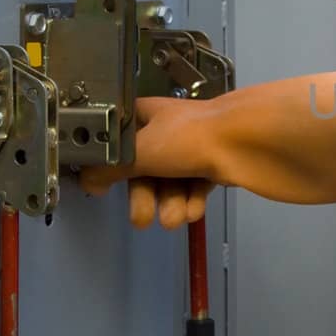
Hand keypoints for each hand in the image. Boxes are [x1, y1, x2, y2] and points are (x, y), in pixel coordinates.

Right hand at [80, 96, 220, 229]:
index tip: (103, 186)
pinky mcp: (215, 167)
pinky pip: (194, 188)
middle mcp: (168, 131)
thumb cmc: (190, 138)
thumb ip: (108, 167)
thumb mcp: (139, 151)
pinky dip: (192, 201)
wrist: (249, 143)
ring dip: (170, 204)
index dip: (111, 162)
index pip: (118, 139)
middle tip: (142, 219)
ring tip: (175, 217)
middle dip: (143, 196)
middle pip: (144, 169)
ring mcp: (193, 149)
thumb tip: (86, 181)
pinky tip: (194, 209)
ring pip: (170, 183)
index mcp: (147, 116)